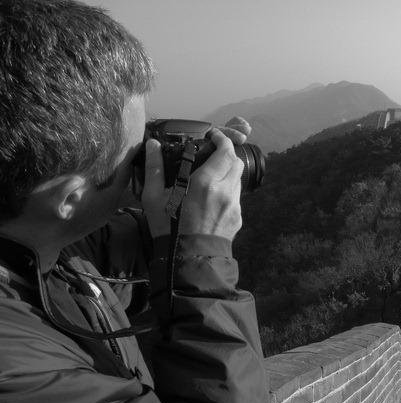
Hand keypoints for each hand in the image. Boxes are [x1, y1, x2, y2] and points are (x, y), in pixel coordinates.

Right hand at [141, 117, 249, 239]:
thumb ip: (154, 168)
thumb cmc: (168, 228)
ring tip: (212, 175)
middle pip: (236, 162)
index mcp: (206, 182)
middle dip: (227, 153)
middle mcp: (225, 191)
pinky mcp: (238, 217)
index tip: (214, 136)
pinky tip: (213, 197)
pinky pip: (236, 196)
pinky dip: (228, 190)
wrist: (188, 259)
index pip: (225, 151)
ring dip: (228, 172)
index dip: (222, 139)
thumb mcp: (154, 197)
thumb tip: (151, 144)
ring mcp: (234, 205)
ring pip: (238, 179)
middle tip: (213, 152)